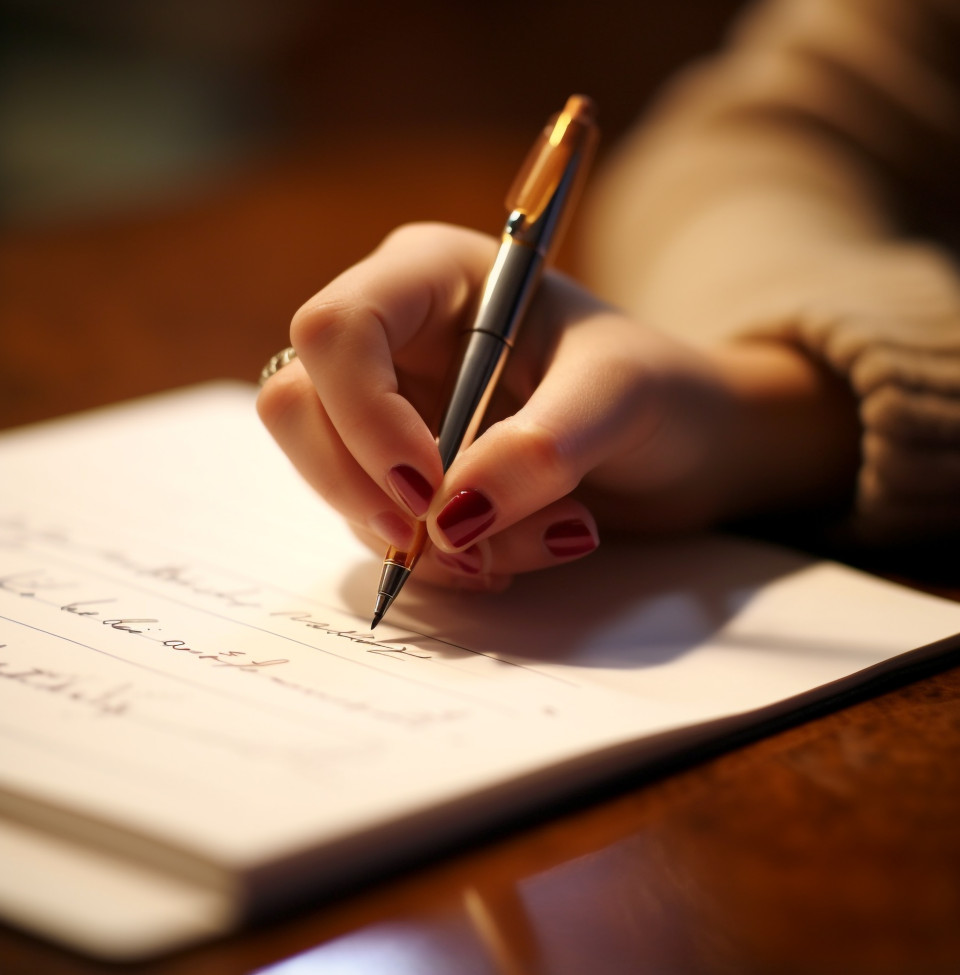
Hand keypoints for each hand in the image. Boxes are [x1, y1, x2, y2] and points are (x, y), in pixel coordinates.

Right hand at [257, 223, 859, 588]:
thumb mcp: (623, 395)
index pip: (337, 329)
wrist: (683, 448)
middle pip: (298, 405)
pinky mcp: (404, 475)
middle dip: (362, 486)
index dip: (364, 414)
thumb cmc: (660, 390)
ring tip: (533, 544)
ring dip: (421, 539)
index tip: (430, 490)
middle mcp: (394, 338)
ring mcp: (390, 411)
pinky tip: (511, 554)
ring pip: (333, 480)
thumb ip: (545, 445)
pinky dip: (440, 561)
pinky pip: (378, 527)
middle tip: (446, 541)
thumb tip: (454, 517)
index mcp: (431, 276)